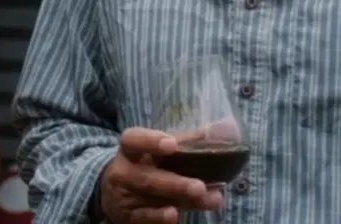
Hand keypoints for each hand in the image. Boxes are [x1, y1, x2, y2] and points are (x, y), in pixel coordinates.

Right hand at [98, 127, 224, 223]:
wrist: (114, 193)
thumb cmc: (144, 165)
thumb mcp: (158, 151)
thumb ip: (189, 141)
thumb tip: (227, 126)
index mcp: (130, 150)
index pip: (133, 140)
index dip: (150, 141)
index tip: (172, 144)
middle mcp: (124, 172)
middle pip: (147, 177)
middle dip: (175, 183)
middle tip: (200, 186)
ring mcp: (125, 195)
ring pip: (153, 199)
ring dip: (181, 200)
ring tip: (210, 200)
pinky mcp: (129, 215)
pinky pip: (144, 217)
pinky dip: (159, 216)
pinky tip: (175, 215)